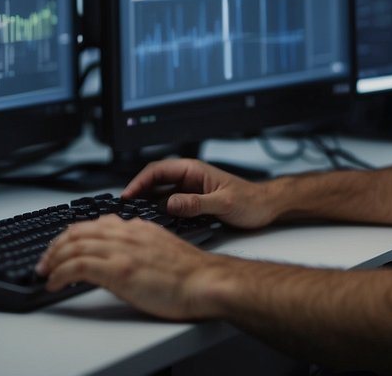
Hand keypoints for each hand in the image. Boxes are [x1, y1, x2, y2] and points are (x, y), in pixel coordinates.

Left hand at [35, 215, 229, 320]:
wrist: (205, 281)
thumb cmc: (189, 272)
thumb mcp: (160, 246)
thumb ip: (138, 242)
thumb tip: (120, 249)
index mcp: (136, 227)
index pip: (93, 223)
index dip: (71, 235)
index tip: (61, 247)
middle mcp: (126, 233)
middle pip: (78, 231)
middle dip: (55, 246)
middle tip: (45, 260)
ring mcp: (121, 250)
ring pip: (74, 246)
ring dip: (52, 260)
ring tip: (44, 272)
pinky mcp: (118, 270)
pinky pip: (78, 267)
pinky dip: (60, 273)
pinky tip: (54, 282)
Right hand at [122, 158, 277, 229]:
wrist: (267, 207)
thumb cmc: (251, 201)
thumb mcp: (224, 204)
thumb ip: (197, 203)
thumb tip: (171, 204)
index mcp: (194, 170)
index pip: (158, 170)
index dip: (140, 181)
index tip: (128, 195)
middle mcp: (189, 178)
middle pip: (155, 181)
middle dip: (138, 191)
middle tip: (124, 207)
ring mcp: (190, 190)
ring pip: (160, 193)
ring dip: (147, 202)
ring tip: (133, 215)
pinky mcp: (193, 202)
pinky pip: (170, 204)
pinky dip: (159, 211)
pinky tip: (154, 222)